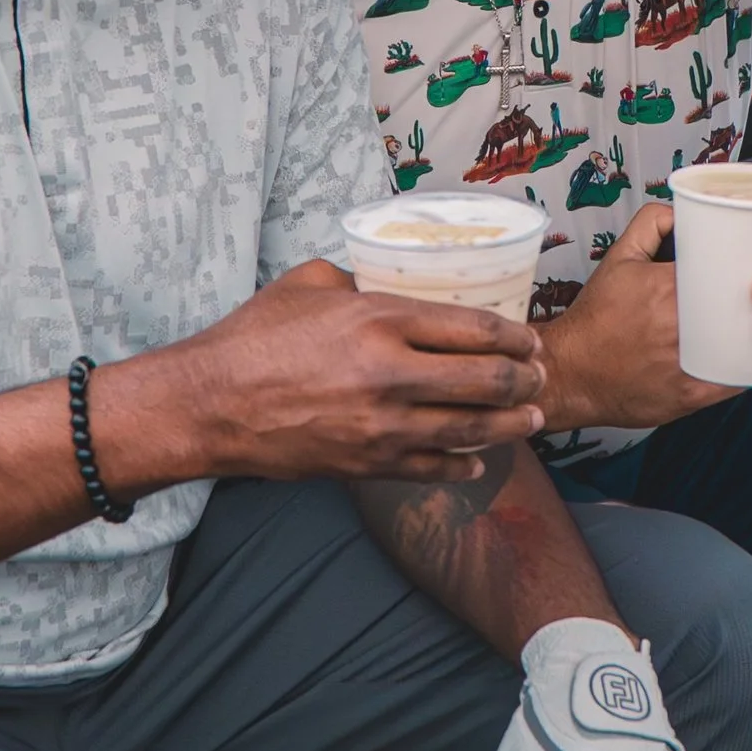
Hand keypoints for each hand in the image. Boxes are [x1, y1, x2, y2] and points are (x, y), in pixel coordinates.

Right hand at [94, 259, 544, 490]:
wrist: (210, 405)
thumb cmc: (254, 338)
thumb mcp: (309, 285)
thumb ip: (359, 282)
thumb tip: (387, 286)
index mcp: (379, 319)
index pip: (473, 327)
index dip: (515, 336)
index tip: (530, 340)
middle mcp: (390, 374)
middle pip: (486, 382)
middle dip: (526, 382)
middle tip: (540, 380)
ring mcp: (382, 425)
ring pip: (470, 430)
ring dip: (510, 427)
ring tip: (531, 421)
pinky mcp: (367, 464)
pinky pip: (432, 467)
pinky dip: (463, 465)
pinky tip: (478, 460)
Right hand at [535, 205, 726, 431]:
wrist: (569, 372)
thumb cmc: (593, 321)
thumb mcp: (617, 259)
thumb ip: (650, 225)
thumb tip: (683, 210)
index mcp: (669, 288)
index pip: (729, 269)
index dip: (746, 267)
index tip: (750, 267)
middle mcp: (682, 326)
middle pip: (745, 306)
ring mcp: (690, 363)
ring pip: (747, 345)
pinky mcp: (693, 394)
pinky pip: (737, 379)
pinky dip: (748, 368)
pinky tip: (745, 356)